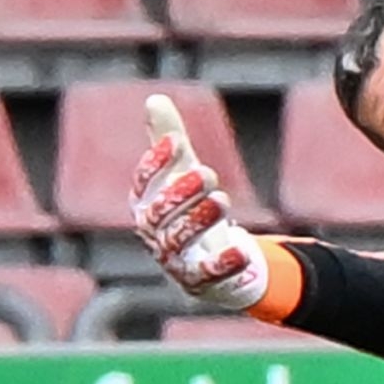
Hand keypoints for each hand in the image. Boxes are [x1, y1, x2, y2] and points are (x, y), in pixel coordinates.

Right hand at [130, 95, 268, 309]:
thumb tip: (155, 100)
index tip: (175, 142)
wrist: (218, 264)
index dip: (155, 165)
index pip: (142, 185)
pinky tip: (241, 249)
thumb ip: (171, 142)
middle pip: (156, 216)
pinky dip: (222, 264)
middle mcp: (154, 236)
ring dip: (198, 220)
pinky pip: (206, 276)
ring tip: (221, 201)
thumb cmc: (193, 212)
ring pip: (177, 243)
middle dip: (180, 192)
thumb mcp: (184, 175)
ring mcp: (174, 262)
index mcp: (146, 206)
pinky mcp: (199, 283)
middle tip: (209, 173)